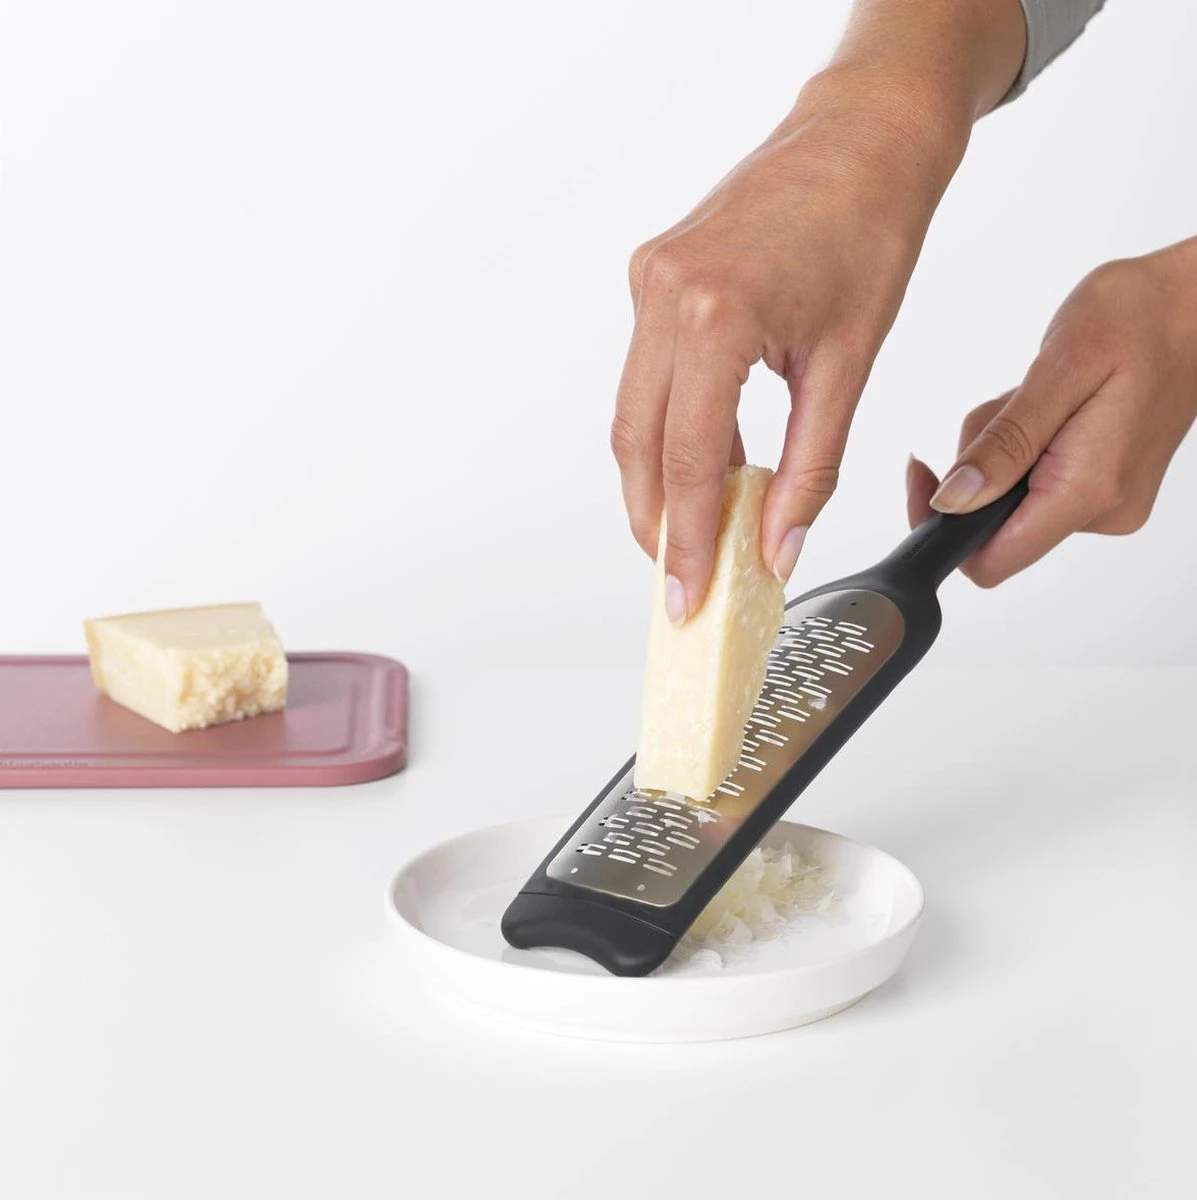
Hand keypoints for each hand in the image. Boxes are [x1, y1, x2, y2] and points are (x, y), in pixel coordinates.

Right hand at [611, 72, 967, 621]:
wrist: (861, 137)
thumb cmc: (869, 230)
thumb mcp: (849, 364)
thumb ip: (810, 467)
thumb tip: (778, 545)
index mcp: (715, 315)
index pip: (687, 459)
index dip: (686, 539)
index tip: (687, 595)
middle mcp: (663, 294)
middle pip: (637, 442)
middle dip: (654, 520)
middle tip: (678, 578)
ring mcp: (650, 280)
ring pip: (632, 412)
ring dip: (657, 478)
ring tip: (690, 532)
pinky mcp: (653, 274)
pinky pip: (647, 373)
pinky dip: (670, 427)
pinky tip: (705, 464)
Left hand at [907, 240, 1196, 585]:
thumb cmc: (1140, 318)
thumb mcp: (1058, 372)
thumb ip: (1003, 444)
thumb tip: (952, 502)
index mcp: (1087, 491)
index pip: (991, 561)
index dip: (942, 530)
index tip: (924, 476)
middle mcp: (1102, 511)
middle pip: (994, 525)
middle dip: (977, 469)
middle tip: (1006, 405)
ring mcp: (1106, 502)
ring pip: (1011, 498)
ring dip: (1002, 449)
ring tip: (1036, 395)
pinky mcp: (1105, 486)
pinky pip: (1037, 481)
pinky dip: (1026, 445)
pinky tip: (1053, 405)